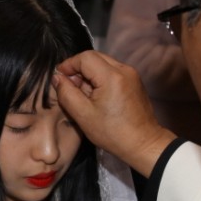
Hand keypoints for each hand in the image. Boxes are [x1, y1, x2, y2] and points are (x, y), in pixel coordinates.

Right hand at [52, 49, 176, 176]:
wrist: (143, 143)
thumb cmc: (113, 133)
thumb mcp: (83, 115)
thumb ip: (67, 93)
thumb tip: (58, 78)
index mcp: (112, 76)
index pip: (85, 57)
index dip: (69, 64)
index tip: (59, 77)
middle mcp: (124, 70)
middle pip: (95, 57)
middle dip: (79, 68)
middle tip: (70, 86)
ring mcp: (132, 75)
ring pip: (104, 63)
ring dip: (90, 73)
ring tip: (83, 94)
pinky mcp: (134, 81)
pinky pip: (113, 71)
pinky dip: (101, 78)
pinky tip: (96, 96)